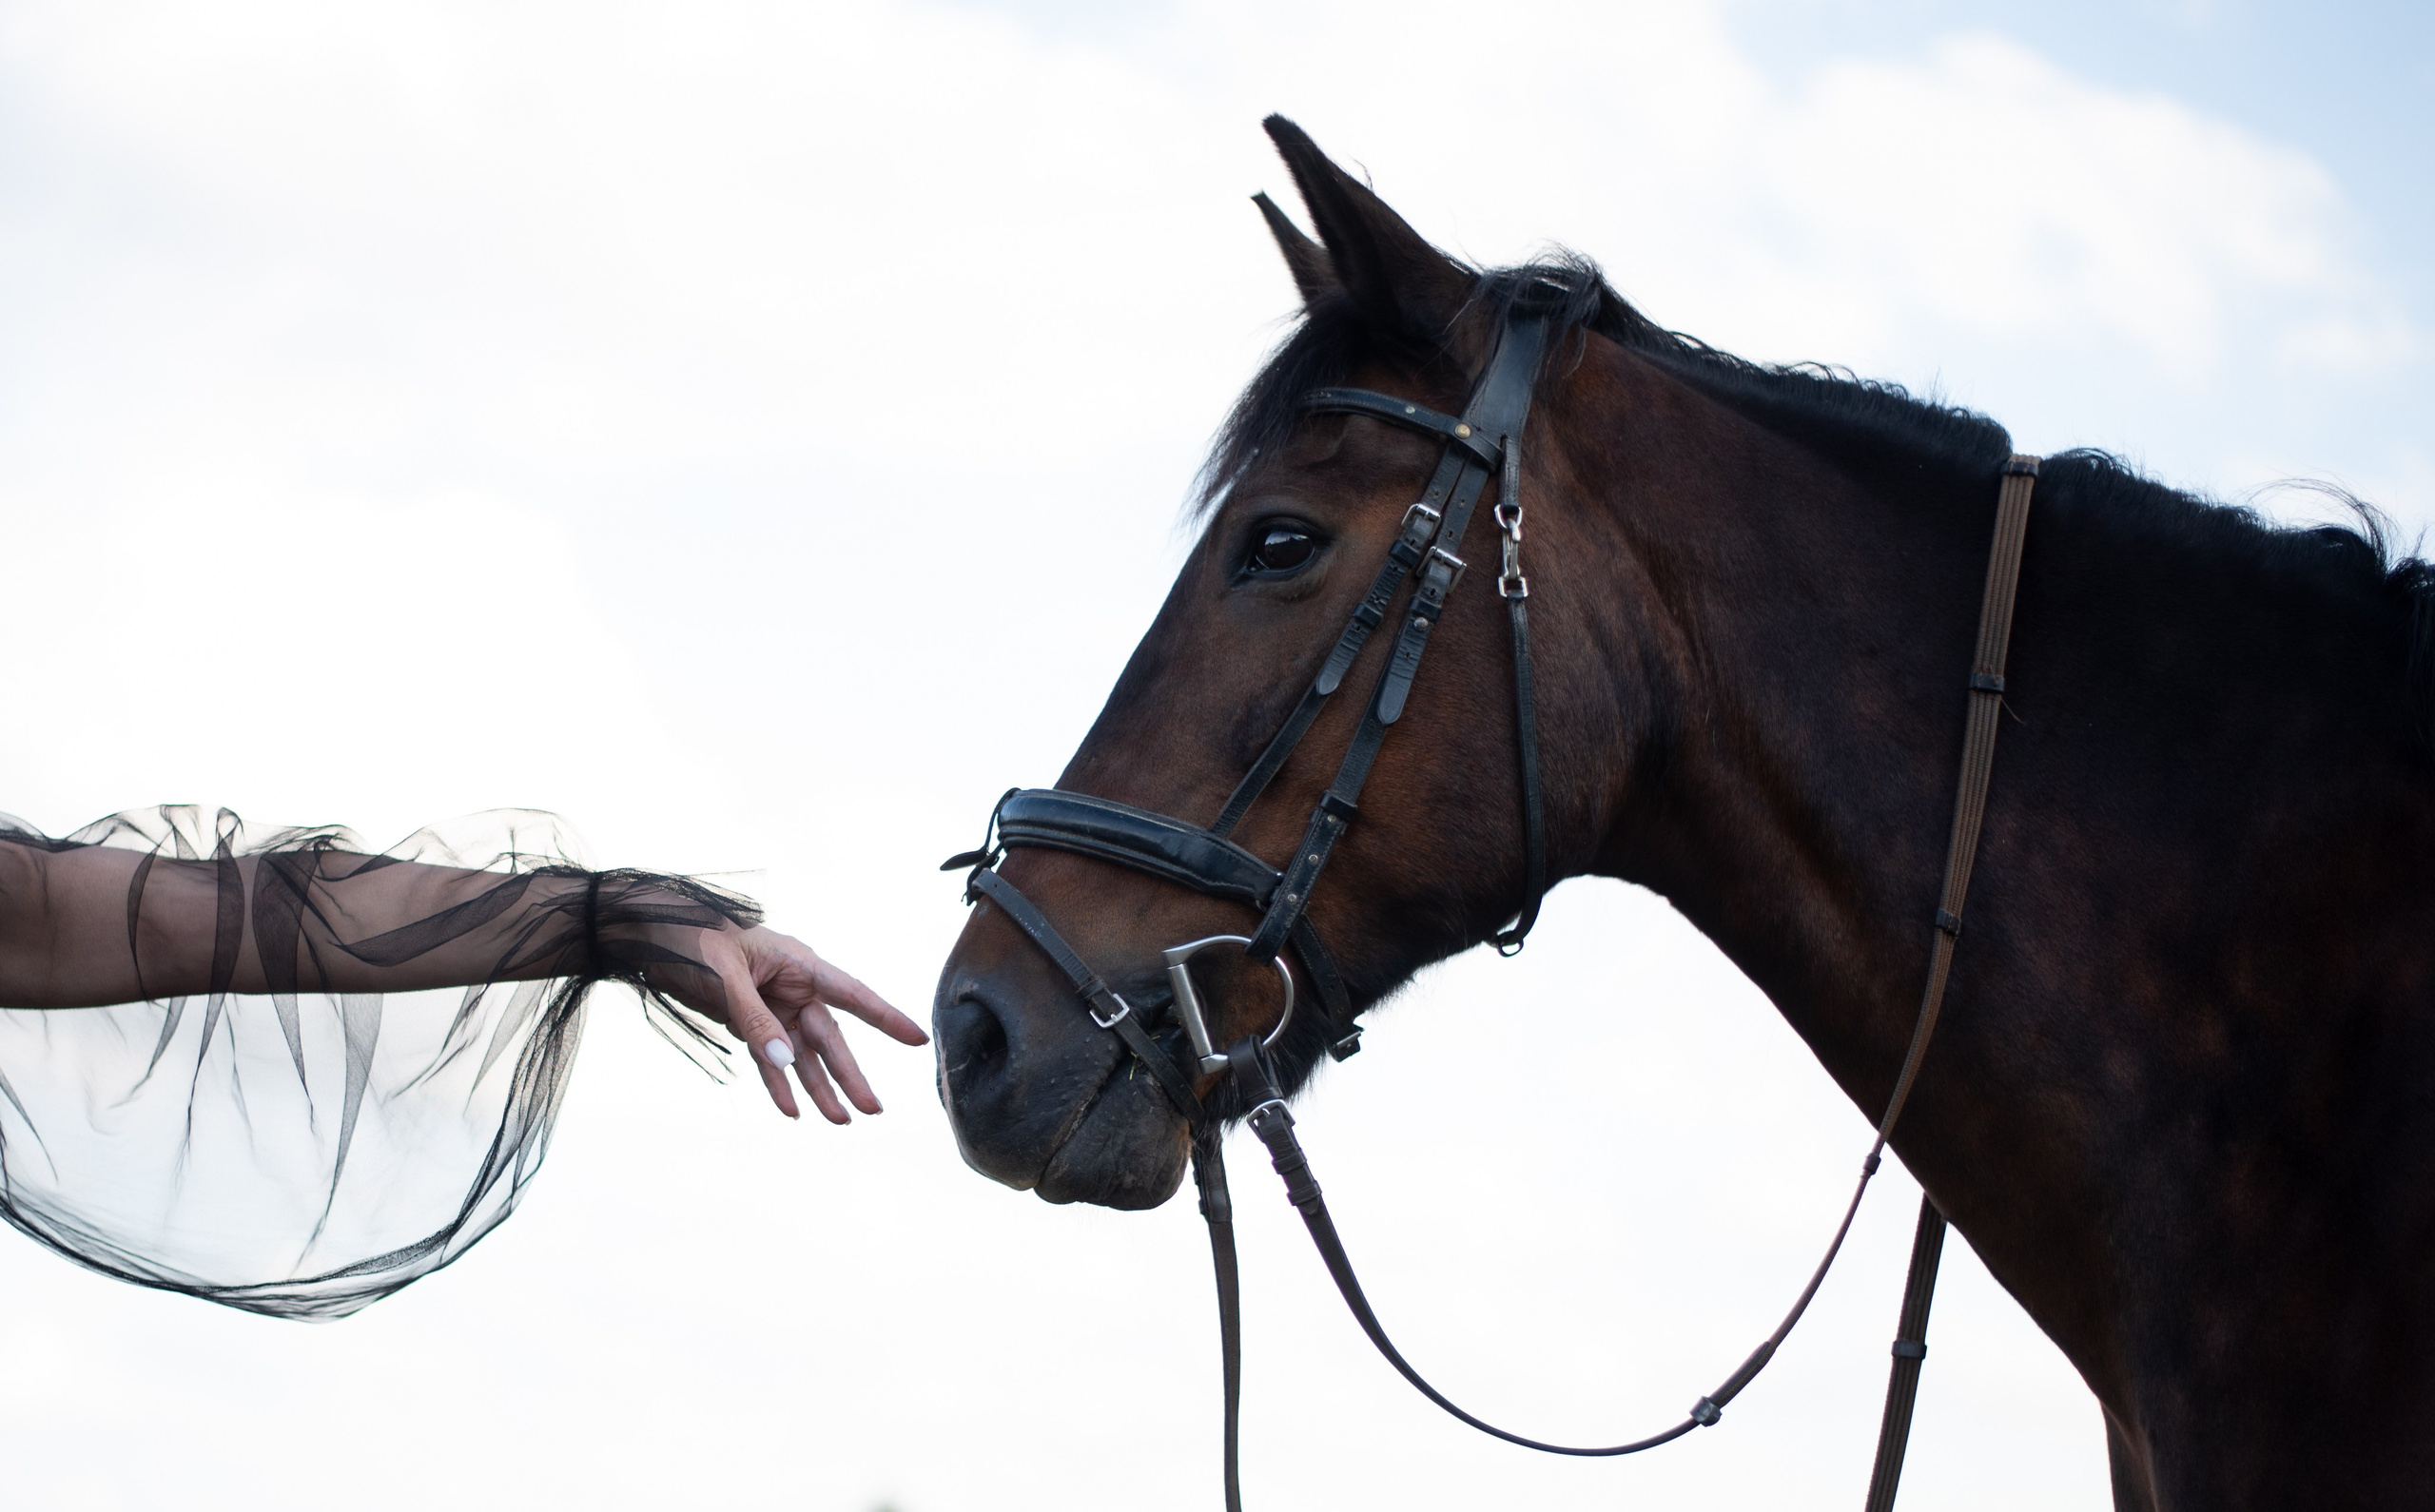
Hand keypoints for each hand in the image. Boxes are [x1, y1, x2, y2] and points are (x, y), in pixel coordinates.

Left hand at [672, 925, 927, 1122]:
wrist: (649, 933)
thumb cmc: (691, 938)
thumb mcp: (724, 975)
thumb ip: (755, 1019)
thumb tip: (786, 1059)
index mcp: (797, 964)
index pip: (851, 995)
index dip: (885, 1018)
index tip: (918, 1039)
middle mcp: (792, 987)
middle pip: (829, 1037)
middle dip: (850, 1074)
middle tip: (873, 1108)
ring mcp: (772, 1007)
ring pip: (802, 1055)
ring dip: (818, 1088)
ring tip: (840, 1121)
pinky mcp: (749, 1023)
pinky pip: (769, 1059)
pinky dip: (778, 1084)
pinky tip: (791, 1110)